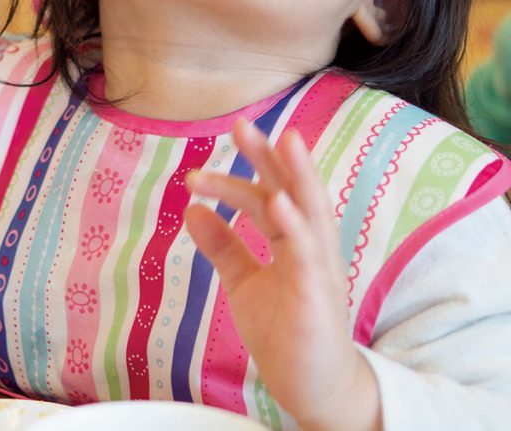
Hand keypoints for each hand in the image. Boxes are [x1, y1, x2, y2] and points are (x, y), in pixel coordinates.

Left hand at [184, 119, 379, 430]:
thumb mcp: (245, 283)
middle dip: (272, 156)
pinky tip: (279, 204)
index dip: (247, 171)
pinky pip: (310, 258)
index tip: (212, 153)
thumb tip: (191, 210)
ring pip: (313, 215)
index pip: (271, 194)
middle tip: (242, 123)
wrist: (314, 388)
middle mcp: (313, 248)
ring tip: (281, 142)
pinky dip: (296, 228)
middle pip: (295, 192)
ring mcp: (320, 272)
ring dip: (297, 177)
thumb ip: (223, 247)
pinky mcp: (318, 299)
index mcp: (295, 241)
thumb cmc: (286, 332)